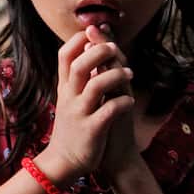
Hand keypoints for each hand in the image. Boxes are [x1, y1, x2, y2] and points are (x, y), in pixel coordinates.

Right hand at [38, 27, 133, 184]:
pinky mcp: (92, 130)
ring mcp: (79, 113)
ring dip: (115, 75)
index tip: (93, 32)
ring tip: (130, 73)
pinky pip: (108, 111)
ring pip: (95, 86)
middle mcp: (69, 97)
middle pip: (79, 66)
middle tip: (115, 48)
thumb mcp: (69, 99)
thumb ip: (78, 76)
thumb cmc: (73, 126)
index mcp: (64, 87)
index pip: (64, 55)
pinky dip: (121, 103)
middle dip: (98, 52)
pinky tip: (128, 102)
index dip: (78, 40)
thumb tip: (88, 48)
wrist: (64, 161)